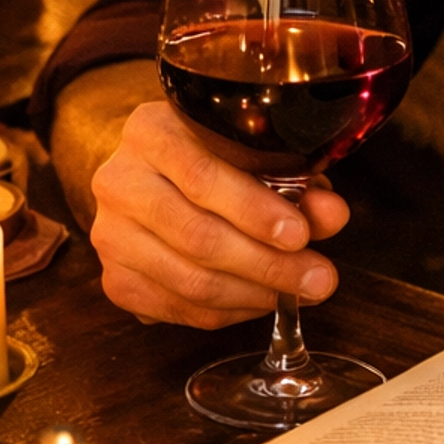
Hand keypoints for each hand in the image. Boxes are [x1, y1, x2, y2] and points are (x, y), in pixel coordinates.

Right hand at [90, 100, 349, 328]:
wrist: (154, 178)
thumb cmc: (214, 158)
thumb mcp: (255, 155)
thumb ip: (295, 182)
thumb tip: (333, 215)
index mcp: (150, 132)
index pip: (201, 177)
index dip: (254, 211)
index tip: (300, 235)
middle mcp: (119, 181)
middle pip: (196, 236)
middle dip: (267, 263)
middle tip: (319, 278)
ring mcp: (110, 235)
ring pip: (189, 280)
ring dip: (255, 293)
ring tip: (301, 293)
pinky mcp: (115, 281)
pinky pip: (179, 308)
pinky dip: (230, 311)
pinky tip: (262, 300)